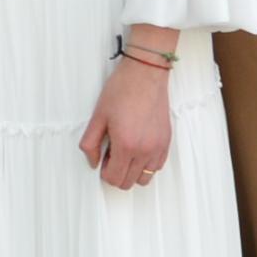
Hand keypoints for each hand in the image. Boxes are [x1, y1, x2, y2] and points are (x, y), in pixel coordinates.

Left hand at [77, 51, 175, 190]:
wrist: (145, 73)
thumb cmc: (122, 90)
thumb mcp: (98, 116)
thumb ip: (90, 144)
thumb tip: (93, 162)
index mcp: (126, 145)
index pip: (114, 178)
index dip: (105, 171)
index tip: (103, 157)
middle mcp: (144, 150)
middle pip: (129, 182)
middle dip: (117, 173)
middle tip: (112, 152)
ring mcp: (158, 147)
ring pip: (144, 178)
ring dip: (132, 171)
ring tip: (126, 151)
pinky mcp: (166, 141)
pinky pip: (157, 166)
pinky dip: (146, 164)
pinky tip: (138, 148)